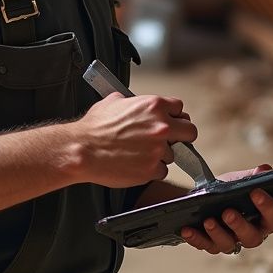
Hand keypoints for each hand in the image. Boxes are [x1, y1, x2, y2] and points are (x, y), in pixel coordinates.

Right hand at [71, 92, 197, 187]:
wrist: (82, 149)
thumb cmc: (94, 127)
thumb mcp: (114, 101)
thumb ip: (132, 102)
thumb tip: (134, 103)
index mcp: (154, 106)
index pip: (180, 108)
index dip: (174, 116)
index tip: (170, 122)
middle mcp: (161, 126)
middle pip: (190, 132)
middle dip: (181, 136)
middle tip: (170, 140)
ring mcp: (159, 150)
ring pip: (173, 154)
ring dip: (160, 155)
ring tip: (139, 153)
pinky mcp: (152, 169)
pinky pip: (162, 171)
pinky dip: (152, 170)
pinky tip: (137, 164)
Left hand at [179, 164, 272, 254]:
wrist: (203, 197)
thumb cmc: (229, 190)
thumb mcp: (240, 180)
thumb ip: (253, 176)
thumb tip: (264, 170)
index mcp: (266, 216)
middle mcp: (253, 232)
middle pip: (254, 236)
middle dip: (241, 225)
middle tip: (229, 212)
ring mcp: (232, 241)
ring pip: (229, 244)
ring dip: (218, 233)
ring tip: (208, 220)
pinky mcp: (212, 244)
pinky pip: (205, 245)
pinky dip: (196, 238)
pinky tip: (187, 229)